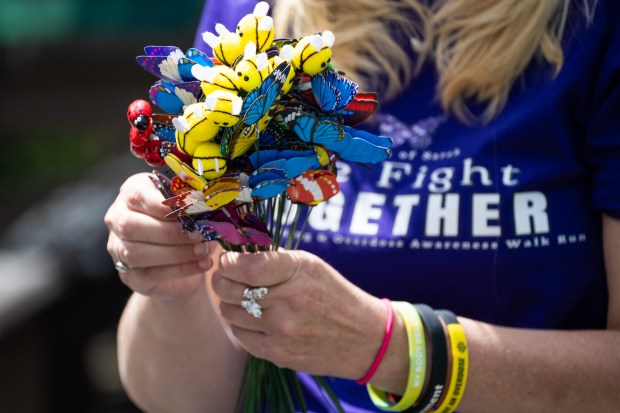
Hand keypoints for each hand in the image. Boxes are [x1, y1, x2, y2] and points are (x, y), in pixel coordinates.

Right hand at [104, 173, 215, 299]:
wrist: (184, 261)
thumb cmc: (186, 222)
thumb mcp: (189, 205)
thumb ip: (193, 202)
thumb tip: (208, 204)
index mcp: (130, 193)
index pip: (136, 195)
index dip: (163, 204)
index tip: (192, 209)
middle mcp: (117, 220)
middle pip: (131, 226)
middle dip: (170, 231)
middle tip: (200, 234)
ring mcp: (119, 250)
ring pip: (137, 253)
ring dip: (176, 252)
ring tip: (204, 250)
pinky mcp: (131, 276)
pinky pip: (151, 274)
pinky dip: (181, 269)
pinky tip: (204, 263)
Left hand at [211, 249, 388, 379]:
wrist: (362, 337)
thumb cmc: (332, 294)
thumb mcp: (310, 265)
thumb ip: (272, 259)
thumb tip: (232, 256)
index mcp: (298, 271)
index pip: (245, 266)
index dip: (228, 262)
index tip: (228, 260)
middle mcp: (288, 300)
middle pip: (228, 289)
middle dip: (221, 280)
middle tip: (229, 277)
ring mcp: (282, 330)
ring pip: (229, 312)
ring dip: (231, 303)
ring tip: (247, 299)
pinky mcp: (278, 353)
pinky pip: (239, 335)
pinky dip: (241, 325)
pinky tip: (257, 319)